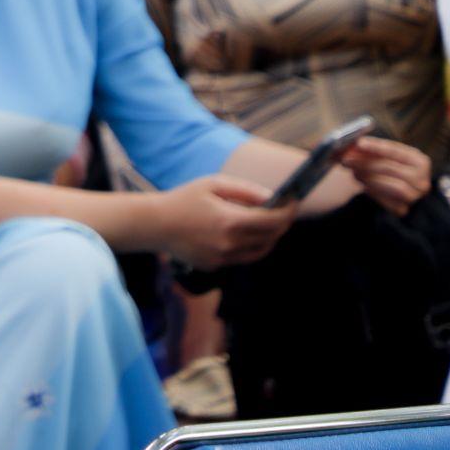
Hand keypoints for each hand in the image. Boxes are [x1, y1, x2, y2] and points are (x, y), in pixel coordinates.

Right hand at [157, 174, 295, 269]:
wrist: (154, 224)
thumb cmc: (183, 199)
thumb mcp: (213, 184)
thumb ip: (245, 190)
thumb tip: (271, 197)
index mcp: (230, 221)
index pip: (273, 220)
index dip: (288, 211)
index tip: (294, 201)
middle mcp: (229, 243)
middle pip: (271, 237)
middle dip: (282, 223)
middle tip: (285, 211)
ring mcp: (222, 257)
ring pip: (260, 251)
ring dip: (270, 237)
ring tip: (269, 223)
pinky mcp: (215, 265)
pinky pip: (242, 257)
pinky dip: (250, 245)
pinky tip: (245, 232)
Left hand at [339, 136, 431, 216]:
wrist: (391, 190)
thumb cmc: (388, 169)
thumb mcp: (383, 157)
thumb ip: (371, 150)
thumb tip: (354, 145)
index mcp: (420, 161)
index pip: (396, 151)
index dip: (376, 146)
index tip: (359, 143)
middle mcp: (422, 180)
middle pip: (391, 168)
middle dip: (366, 162)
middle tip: (347, 159)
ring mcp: (415, 197)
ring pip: (392, 186)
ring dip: (369, 177)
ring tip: (354, 171)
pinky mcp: (402, 209)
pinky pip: (386, 201)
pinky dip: (372, 191)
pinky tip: (362, 184)